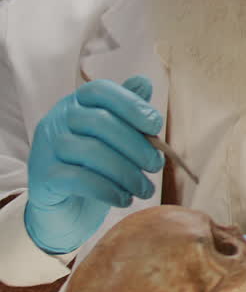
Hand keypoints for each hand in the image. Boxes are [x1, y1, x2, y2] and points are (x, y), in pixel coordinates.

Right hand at [23, 76, 163, 253]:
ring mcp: (46, 147)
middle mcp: (56, 119)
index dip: (131, 104)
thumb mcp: (115, 138)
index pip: (100, 90)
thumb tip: (144, 81)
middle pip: (101, 121)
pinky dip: (108, 190)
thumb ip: (128, 111)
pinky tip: (125, 199)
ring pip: (92, 151)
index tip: (156, 125)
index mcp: (76, 104)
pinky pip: (79, 179)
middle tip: (156, 166)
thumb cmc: (96, 168)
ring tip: (145, 189)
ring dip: (127, 173)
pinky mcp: (42, 176)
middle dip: (136, 145)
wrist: (65, 209)